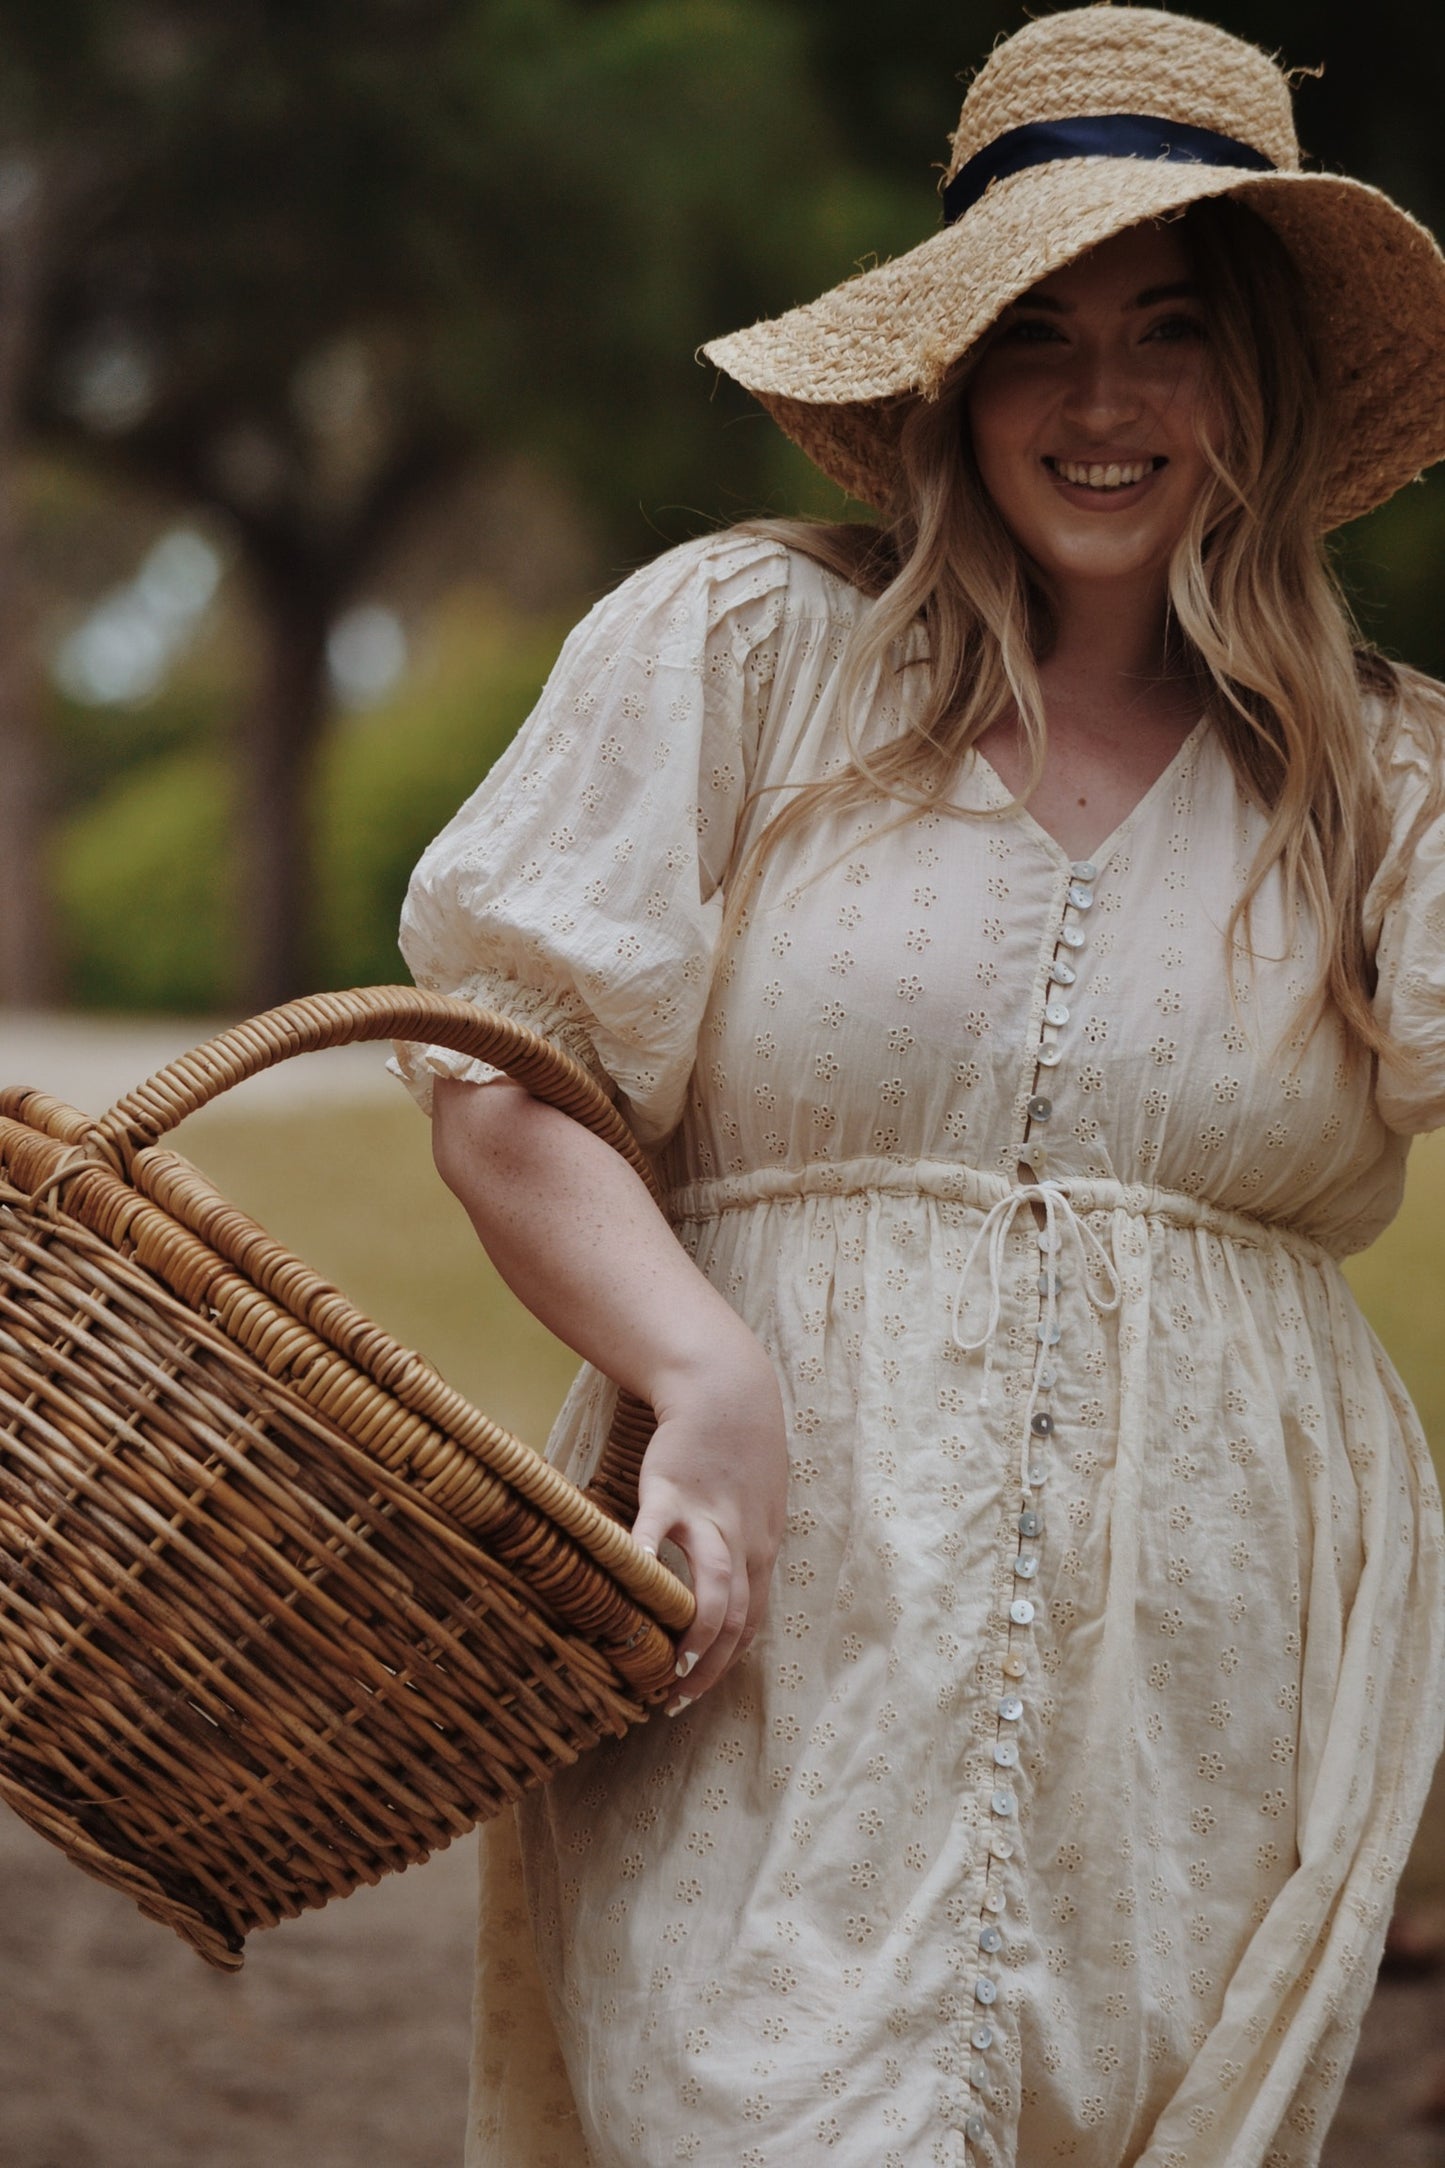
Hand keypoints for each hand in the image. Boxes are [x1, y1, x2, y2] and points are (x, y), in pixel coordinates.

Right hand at [630, 1343, 786, 1712]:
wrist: (726, 1390)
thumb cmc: (736, 1451)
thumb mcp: (755, 1504)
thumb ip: (742, 1545)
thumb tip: (723, 1587)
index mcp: (761, 1549)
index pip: (751, 1623)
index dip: (726, 1662)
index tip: (695, 1689)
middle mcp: (743, 1542)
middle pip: (736, 1618)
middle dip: (710, 1665)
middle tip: (676, 1697)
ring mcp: (709, 1518)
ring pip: (714, 1587)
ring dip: (696, 1633)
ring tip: (668, 1666)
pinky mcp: (671, 1489)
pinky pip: (656, 1531)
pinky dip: (644, 1560)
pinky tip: (631, 1583)